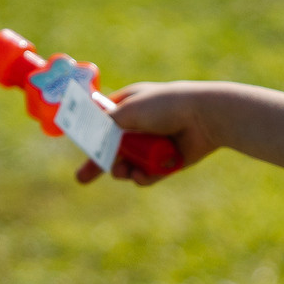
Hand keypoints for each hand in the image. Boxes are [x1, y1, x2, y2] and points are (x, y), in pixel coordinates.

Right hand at [73, 80, 216, 185]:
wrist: (205, 117)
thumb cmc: (165, 105)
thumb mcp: (129, 110)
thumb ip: (106, 123)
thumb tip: (92, 132)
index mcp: (130, 105)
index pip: (103, 122)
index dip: (91, 135)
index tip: (79, 146)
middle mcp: (140, 125)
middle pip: (112, 148)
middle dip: (99, 162)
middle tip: (82, 178)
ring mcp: (153, 144)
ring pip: (128, 164)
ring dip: (122, 170)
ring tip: (123, 172)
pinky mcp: (167, 162)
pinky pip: (147, 174)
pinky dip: (143, 177)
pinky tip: (142, 175)